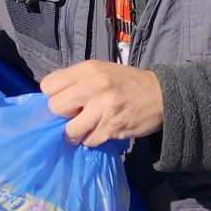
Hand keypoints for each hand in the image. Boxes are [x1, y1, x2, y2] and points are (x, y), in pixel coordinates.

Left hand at [41, 60, 162, 145]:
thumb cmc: (126, 82)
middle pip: (54, 107)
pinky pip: (89, 141)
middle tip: (75, 114)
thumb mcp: (100, 71)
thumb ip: (77, 81)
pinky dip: (92, 139)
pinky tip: (101, 131)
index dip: (54, 95)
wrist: (163, 95)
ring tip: (85, 127)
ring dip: (75, 132)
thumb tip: (52, 99)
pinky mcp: (112, 127)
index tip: (65, 99)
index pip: (48, 85)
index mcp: (87, 70)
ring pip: (70, 130)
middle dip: (62, 114)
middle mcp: (93, 86)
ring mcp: (103, 108)